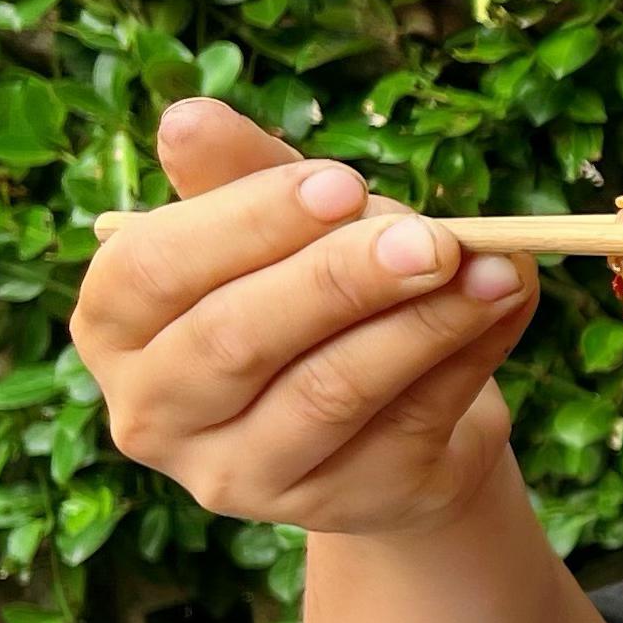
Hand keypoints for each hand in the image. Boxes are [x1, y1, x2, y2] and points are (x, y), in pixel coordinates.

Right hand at [73, 99, 539, 536]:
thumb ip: (236, 172)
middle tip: (433, 237)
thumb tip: (187, 119)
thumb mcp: (270, 224)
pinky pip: (408, 424)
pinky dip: (468, 354)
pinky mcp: (341, 503)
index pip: (153, 270)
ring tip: (494, 268)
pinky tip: (508, 301)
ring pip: (330, 392)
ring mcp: (245, 476)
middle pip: (236, 341)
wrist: (388, 416)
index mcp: (115, 329)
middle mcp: (157, 415)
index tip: (343, 182)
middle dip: (342, 279)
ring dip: (423, 322)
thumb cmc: (307, 296)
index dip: (248, 221)